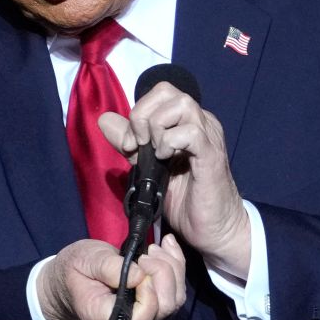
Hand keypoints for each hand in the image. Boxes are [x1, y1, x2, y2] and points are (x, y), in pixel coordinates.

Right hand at [37, 236, 186, 319]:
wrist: (76, 281)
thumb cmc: (77, 270)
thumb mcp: (84, 260)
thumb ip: (108, 268)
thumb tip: (140, 275)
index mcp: (104, 319)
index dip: (148, 295)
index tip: (140, 265)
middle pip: (165, 309)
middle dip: (163, 273)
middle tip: (148, 251)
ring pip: (176, 300)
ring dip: (173, 267)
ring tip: (155, 247)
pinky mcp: (157, 310)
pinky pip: (178, 292)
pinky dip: (177, 265)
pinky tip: (168, 245)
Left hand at [97, 82, 250, 279]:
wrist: (214, 229)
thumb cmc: (185, 199)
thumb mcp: (148, 167)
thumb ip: (129, 143)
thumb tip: (105, 120)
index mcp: (186, 121)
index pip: (159, 92)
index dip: (138, 112)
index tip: (129, 144)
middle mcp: (201, 122)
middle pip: (167, 91)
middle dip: (142, 115)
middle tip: (138, 145)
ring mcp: (208, 136)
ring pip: (182, 104)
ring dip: (158, 127)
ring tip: (155, 153)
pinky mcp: (211, 155)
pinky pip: (192, 132)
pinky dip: (170, 142)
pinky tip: (165, 160)